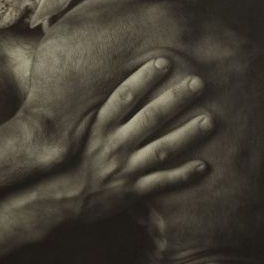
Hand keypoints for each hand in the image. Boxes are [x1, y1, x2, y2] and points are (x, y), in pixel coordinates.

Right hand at [46, 57, 215, 223]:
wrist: (55, 202)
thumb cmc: (63, 163)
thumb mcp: (74, 132)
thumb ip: (93, 112)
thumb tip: (106, 85)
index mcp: (99, 127)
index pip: (124, 96)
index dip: (145, 78)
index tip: (164, 62)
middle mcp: (114, 145)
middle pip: (151, 117)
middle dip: (176, 99)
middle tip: (198, 82)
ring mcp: (125, 168)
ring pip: (163, 148)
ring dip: (187, 134)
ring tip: (209, 121)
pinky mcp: (132, 191)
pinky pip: (162, 182)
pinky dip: (183, 175)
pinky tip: (203, 166)